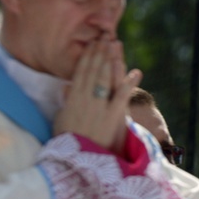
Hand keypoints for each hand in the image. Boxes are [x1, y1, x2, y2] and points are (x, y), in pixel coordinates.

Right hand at [54, 36, 141, 153]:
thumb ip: (65, 103)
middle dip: (99, 53)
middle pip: (94, 71)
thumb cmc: (68, 143)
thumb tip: (66, 86)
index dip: (87, 57)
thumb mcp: (61, 120)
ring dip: (111, 60)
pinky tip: (137, 72)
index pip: (80, 73)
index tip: (92, 44)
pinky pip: (122, 98)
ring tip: (115, 45)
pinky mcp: (113, 117)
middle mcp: (86, 100)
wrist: (77, 162)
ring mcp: (100, 107)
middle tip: (105, 36)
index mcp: (72, 100)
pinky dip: (129, 84)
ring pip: (105, 79)